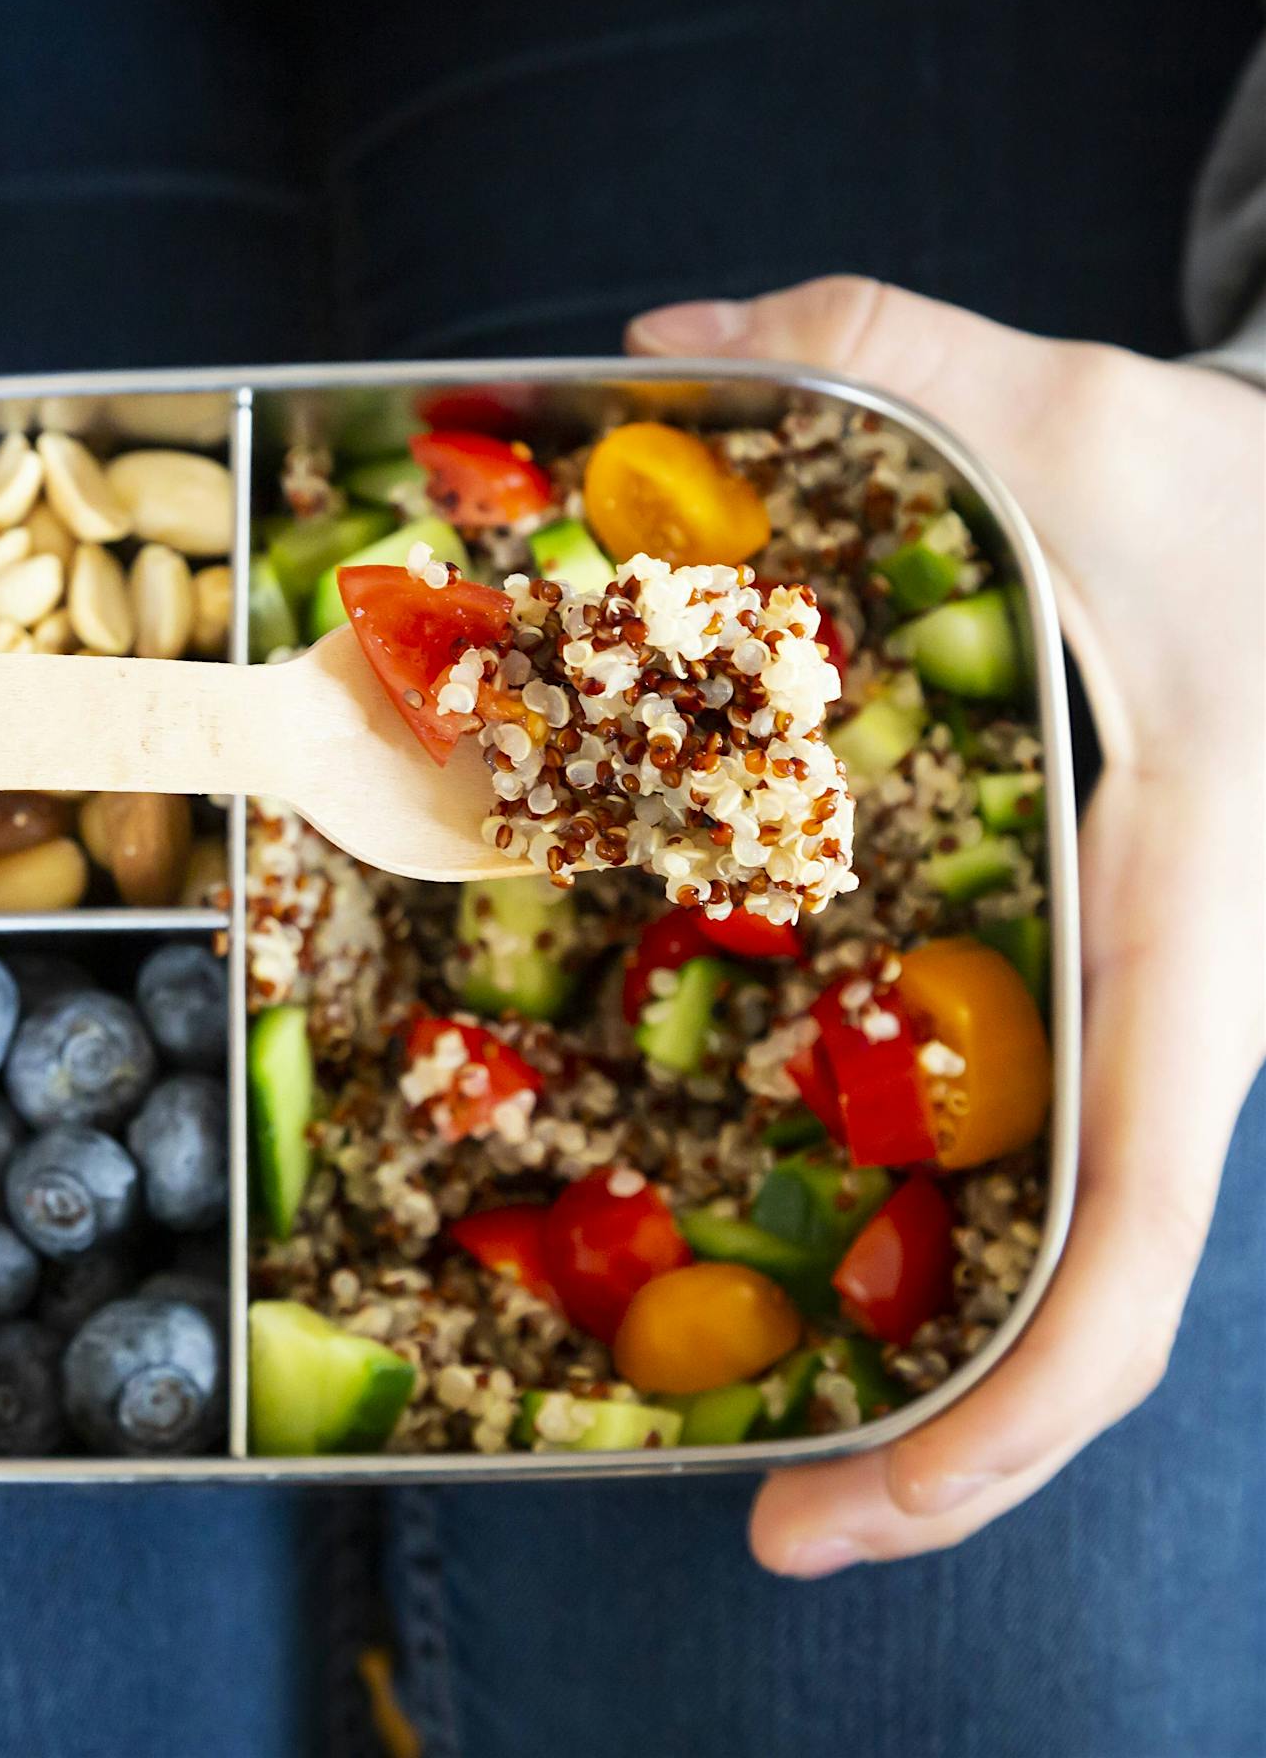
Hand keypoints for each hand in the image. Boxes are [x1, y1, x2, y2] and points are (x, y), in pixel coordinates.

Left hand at [627, 276, 1265, 1572]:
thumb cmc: (1257, 498)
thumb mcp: (1069, 412)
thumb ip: (867, 352)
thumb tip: (657, 334)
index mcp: (1196, 960)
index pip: (1133, 1270)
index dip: (995, 1437)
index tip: (833, 1528)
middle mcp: (1170, 1035)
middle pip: (1073, 1323)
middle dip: (932, 1451)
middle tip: (753, 1513)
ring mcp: (1136, 1029)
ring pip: (1051, 1259)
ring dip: (923, 1361)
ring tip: (740, 1408)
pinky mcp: (1102, 995)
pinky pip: (1030, 1152)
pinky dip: (931, 1219)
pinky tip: (795, 1209)